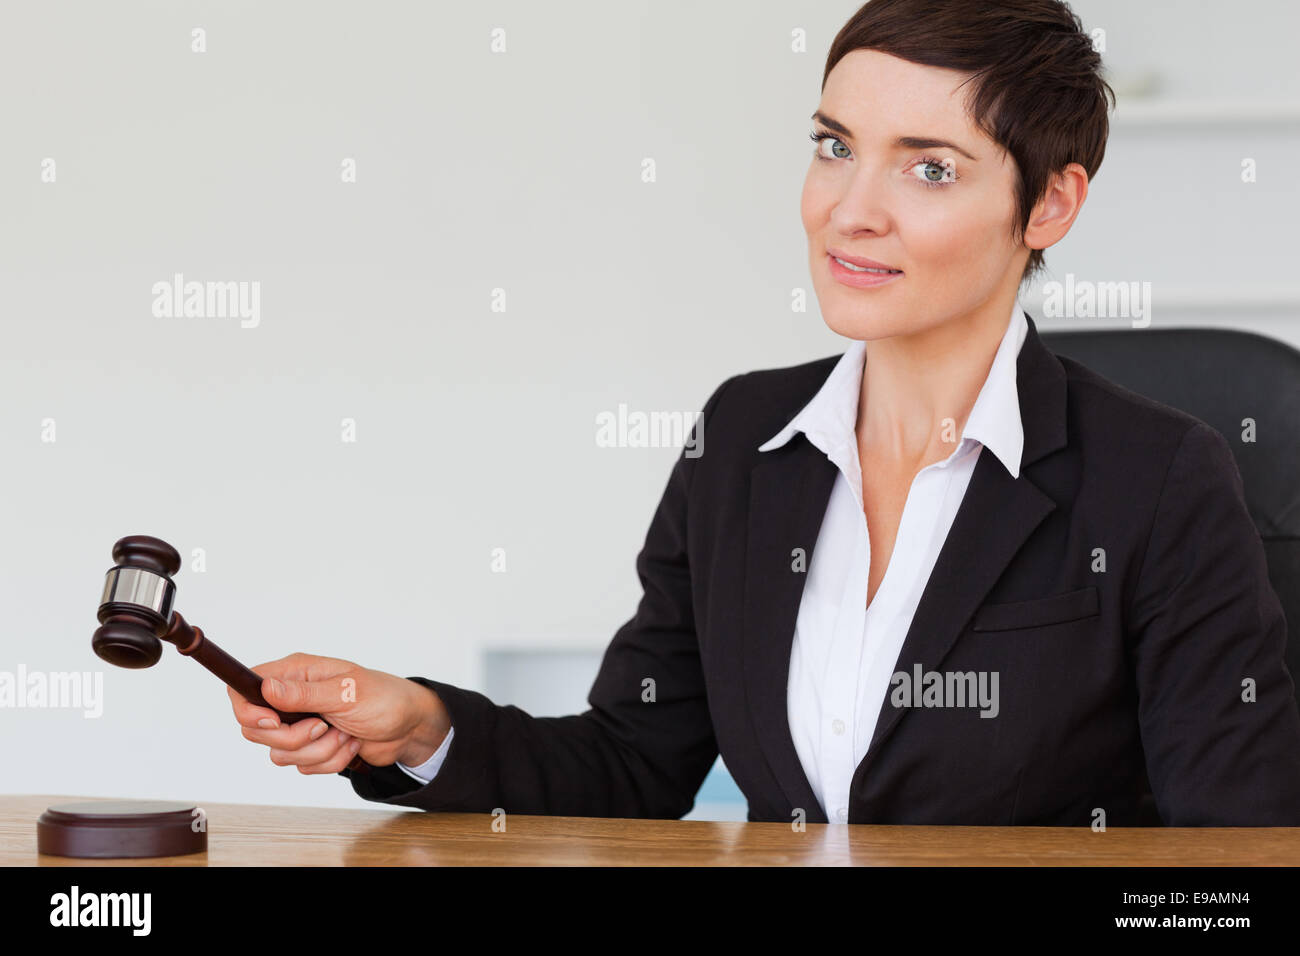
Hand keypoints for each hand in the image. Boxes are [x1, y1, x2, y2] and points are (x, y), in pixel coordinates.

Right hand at [227, 652, 450, 773]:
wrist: (409, 727)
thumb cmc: (385, 698)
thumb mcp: (346, 693)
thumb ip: (304, 694)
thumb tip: (265, 688)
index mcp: (296, 674)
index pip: (244, 689)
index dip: (248, 711)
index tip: (273, 723)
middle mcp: (293, 698)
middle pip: (256, 730)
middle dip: (293, 738)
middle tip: (323, 727)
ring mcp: (301, 724)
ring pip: (280, 753)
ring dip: (319, 751)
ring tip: (344, 733)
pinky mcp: (312, 747)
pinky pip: (302, 766)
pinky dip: (329, 761)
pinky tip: (349, 744)